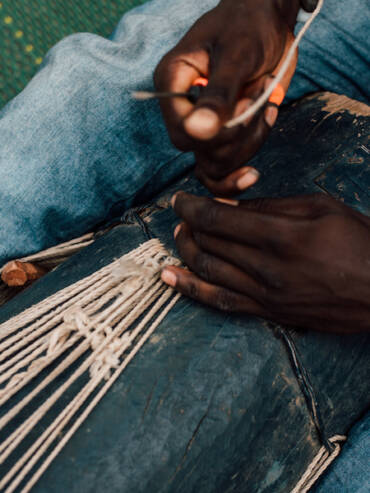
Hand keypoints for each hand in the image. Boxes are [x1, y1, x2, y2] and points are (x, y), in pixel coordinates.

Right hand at [154, 0, 299, 195]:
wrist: (270, 21)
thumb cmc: (249, 25)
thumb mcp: (236, 54)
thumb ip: (218, 94)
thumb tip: (198, 131)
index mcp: (172, 84)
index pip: (182, 133)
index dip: (216, 131)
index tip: (245, 101)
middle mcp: (183, 110)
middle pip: (202, 153)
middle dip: (239, 132)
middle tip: (257, 94)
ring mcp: (204, 123)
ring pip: (219, 163)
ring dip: (251, 137)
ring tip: (264, 99)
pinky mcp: (223, 131)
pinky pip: (231, 161)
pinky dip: (252, 146)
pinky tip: (267, 121)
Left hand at [162, 192, 369, 332]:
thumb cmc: (359, 241)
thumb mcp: (320, 208)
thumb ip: (270, 207)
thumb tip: (229, 205)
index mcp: (281, 235)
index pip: (217, 219)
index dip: (190, 207)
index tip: (178, 199)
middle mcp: (267, 267)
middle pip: (208, 244)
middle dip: (187, 226)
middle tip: (181, 216)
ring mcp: (266, 293)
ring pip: (208, 271)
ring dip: (185, 252)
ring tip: (177, 238)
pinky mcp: (269, 312)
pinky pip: (221, 301)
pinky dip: (191, 289)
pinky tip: (170, 278)